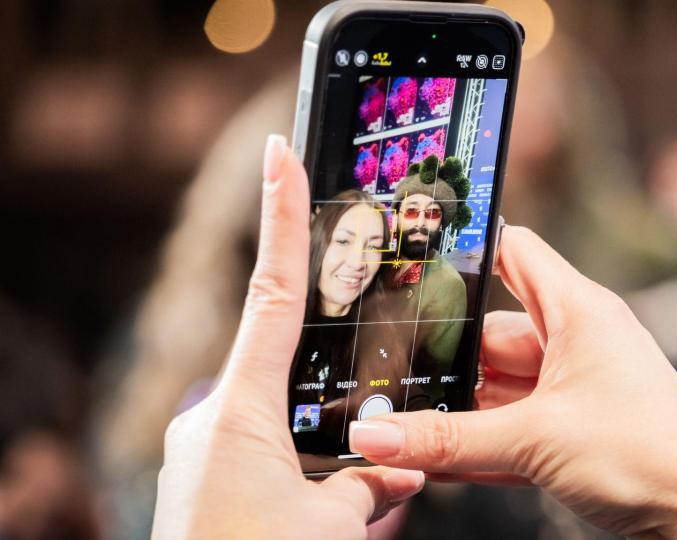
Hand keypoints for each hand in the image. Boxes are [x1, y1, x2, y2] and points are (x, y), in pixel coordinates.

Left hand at [152, 135, 423, 538]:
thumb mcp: (334, 529)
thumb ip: (370, 486)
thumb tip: (396, 472)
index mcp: (241, 412)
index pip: (273, 293)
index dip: (281, 216)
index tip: (282, 154)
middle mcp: (211, 420)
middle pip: (286, 370)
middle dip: (333, 388)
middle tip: (353, 438)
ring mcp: (201, 451)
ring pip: (281, 423)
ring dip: (320, 453)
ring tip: (340, 506)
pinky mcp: (200, 481)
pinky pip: (261, 455)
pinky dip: (298, 474)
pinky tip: (323, 510)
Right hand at [347, 226, 676, 538]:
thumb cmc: (648, 456)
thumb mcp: (533, 441)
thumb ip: (448, 439)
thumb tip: (376, 437)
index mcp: (578, 312)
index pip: (514, 251)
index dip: (468, 248)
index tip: (415, 256)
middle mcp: (578, 339)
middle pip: (493, 331)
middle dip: (448, 356)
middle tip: (392, 370)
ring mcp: (577, 384)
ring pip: (500, 383)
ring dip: (462, 408)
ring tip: (406, 423)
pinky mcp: (576, 425)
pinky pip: (516, 422)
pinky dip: (484, 439)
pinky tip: (440, 460)